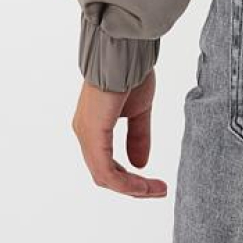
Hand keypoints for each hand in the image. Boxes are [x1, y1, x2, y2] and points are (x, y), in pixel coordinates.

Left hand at [71, 66, 167, 197]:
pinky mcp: (93, 136)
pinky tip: (143, 185)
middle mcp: (85, 133)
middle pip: (105, 174)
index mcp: (94, 127)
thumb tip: (140, 165)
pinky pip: (106, 171)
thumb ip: (138, 137)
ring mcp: (86, 136)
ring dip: (132, 188)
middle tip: (157, 190)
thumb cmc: (130, 73)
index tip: (155, 183)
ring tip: (156, 190)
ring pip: (105, 176)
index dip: (130, 178)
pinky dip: (126, 182)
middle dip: (133, 187)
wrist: (126, 52)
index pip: (108, 163)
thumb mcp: (139, 111)